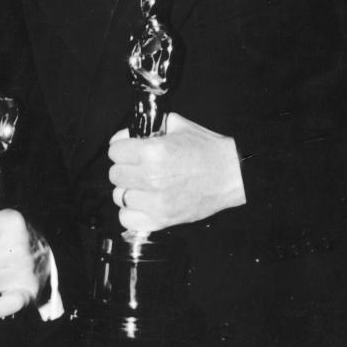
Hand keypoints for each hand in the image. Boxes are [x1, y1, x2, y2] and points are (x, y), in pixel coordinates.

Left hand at [108, 112, 246, 232]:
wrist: (231, 174)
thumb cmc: (207, 150)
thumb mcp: (178, 126)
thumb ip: (149, 127)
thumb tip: (126, 134)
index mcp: (153, 151)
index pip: (114, 151)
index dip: (122, 148)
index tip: (129, 150)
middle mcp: (151, 177)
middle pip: (115, 174)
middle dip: (125, 168)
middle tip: (137, 167)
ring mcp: (156, 201)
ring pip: (119, 197)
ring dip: (129, 190)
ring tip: (143, 185)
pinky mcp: (162, 219)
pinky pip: (127, 219)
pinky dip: (131, 212)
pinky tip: (143, 203)